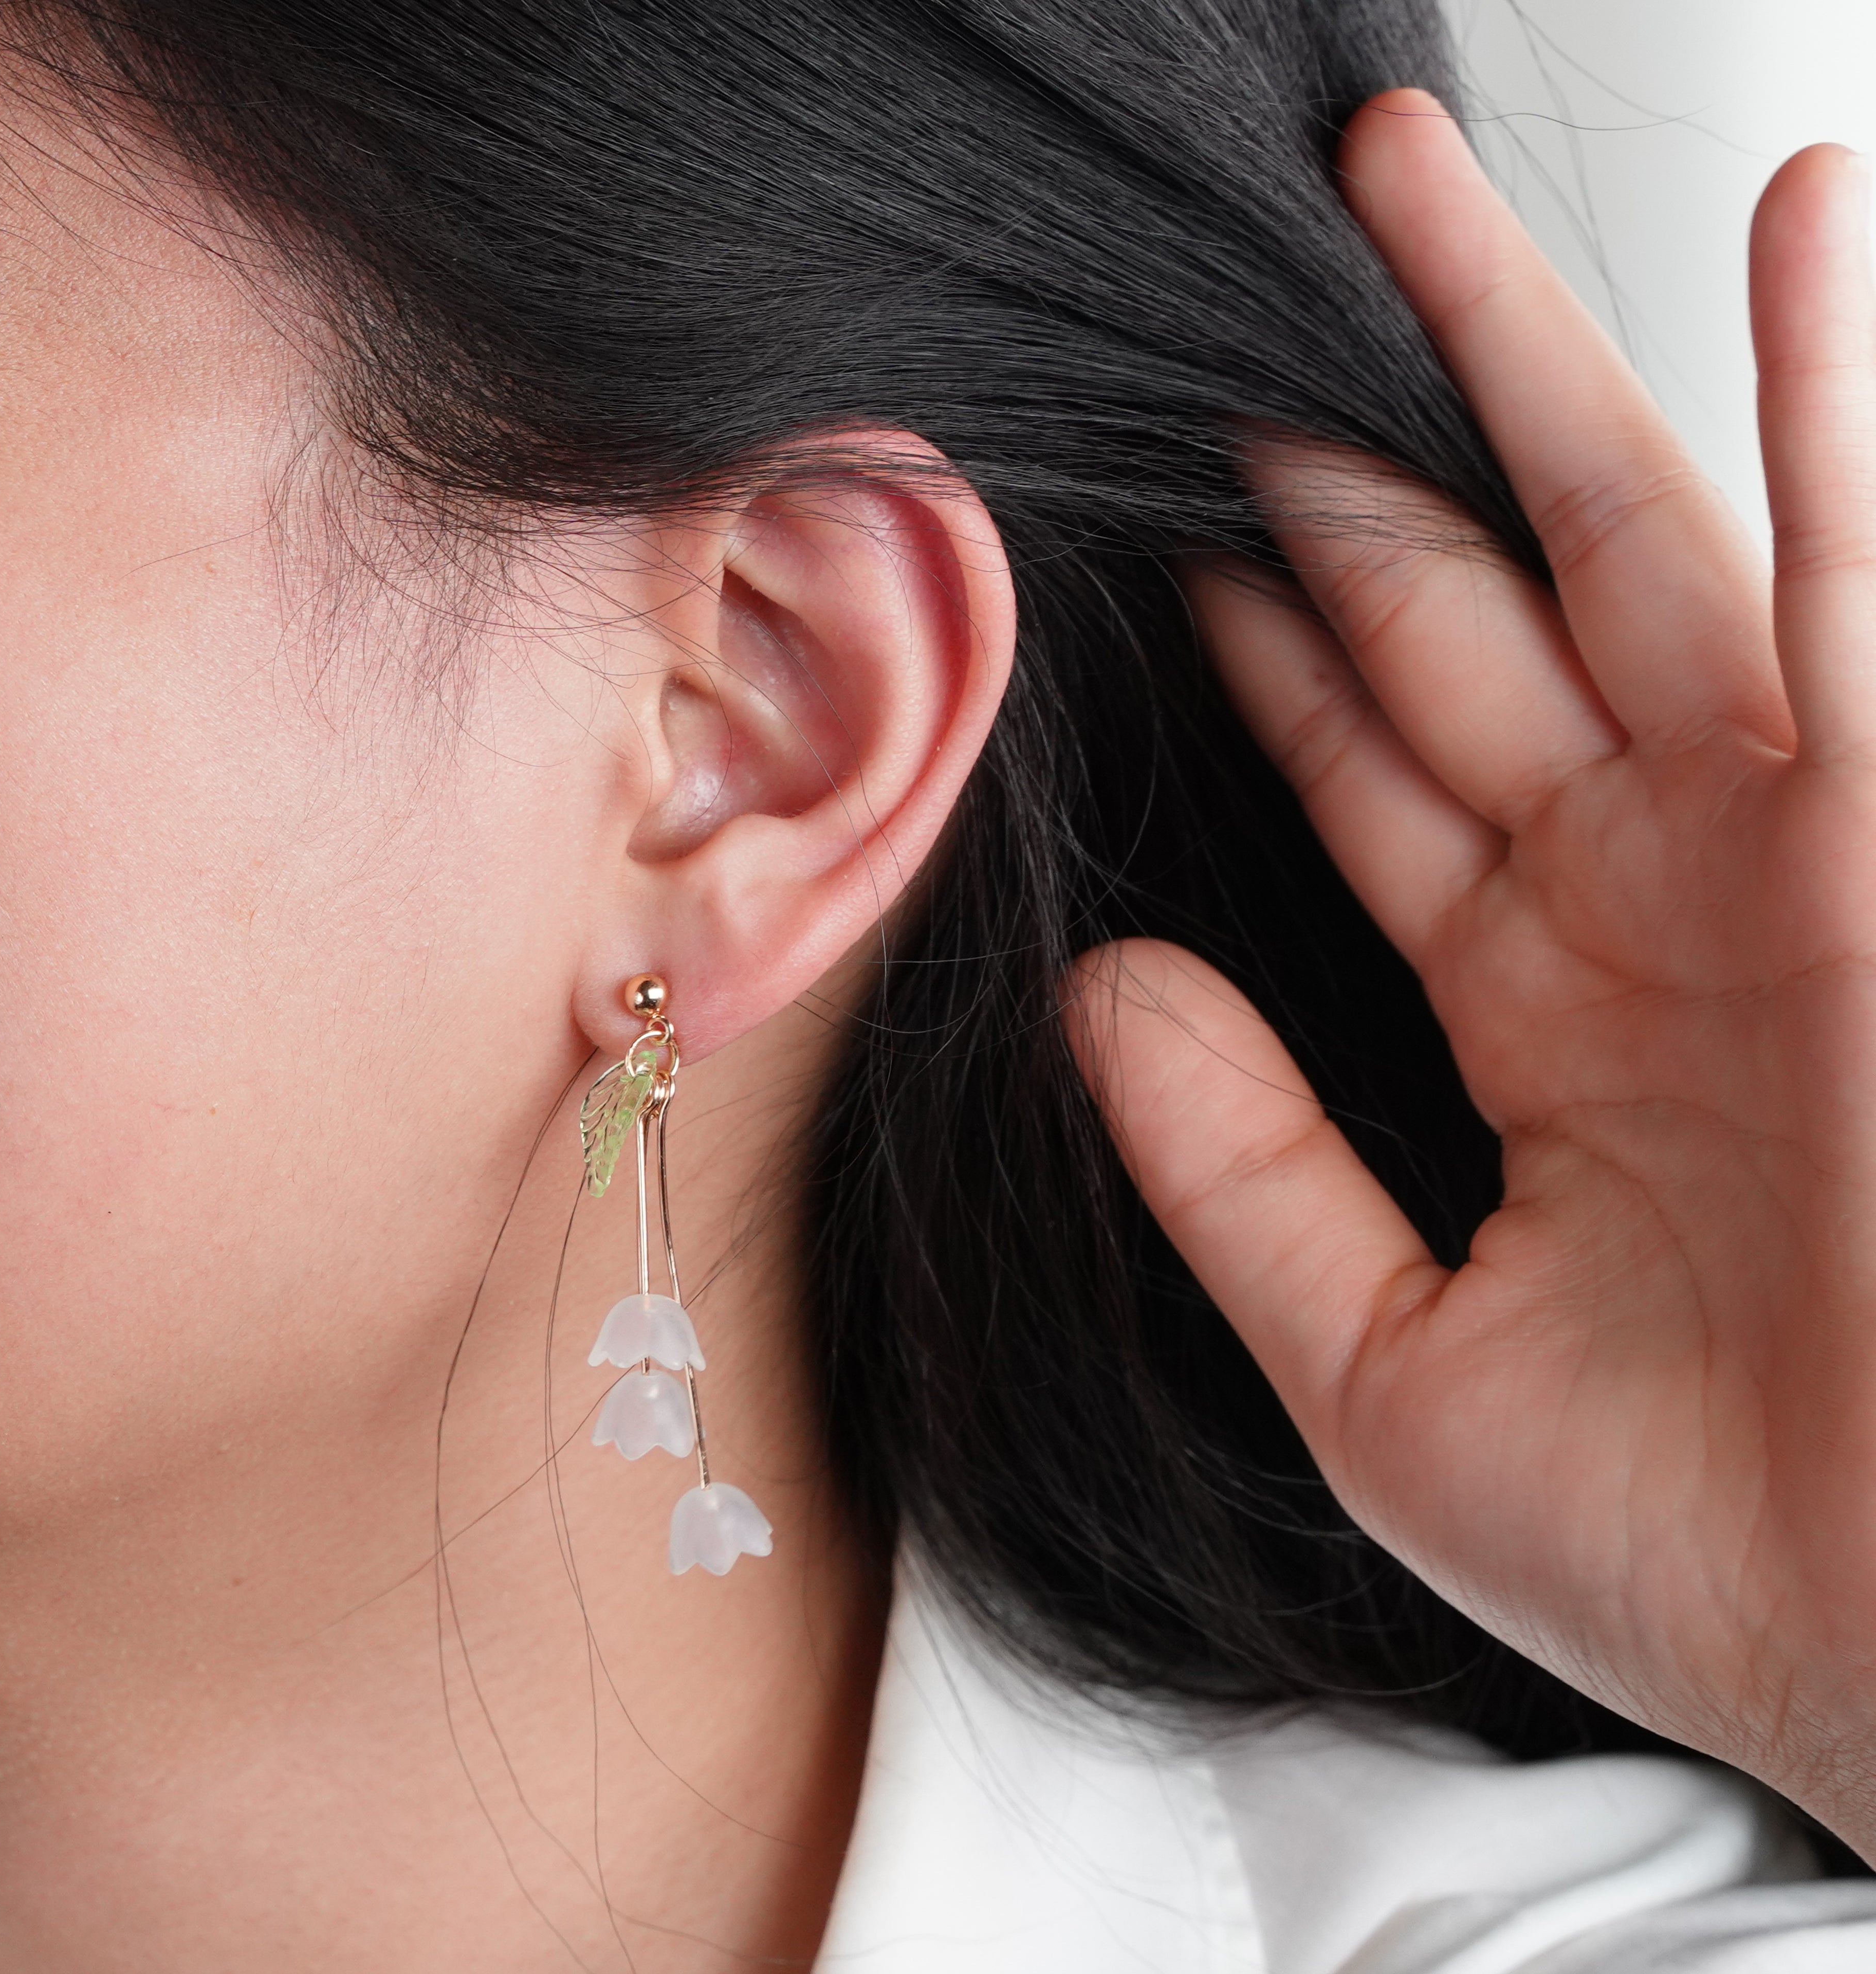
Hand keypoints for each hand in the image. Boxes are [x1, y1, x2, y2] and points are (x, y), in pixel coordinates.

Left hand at [1067, 89, 1875, 1852]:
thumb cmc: (1681, 1548)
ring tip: (1411, 192)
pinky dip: (1834, 400)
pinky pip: (1861, 576)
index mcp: (1531, 1007)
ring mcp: (1783, 842)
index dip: (1267, 658)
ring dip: (1527, 364)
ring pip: (1625, 540)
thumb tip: (1102, 989)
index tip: (1164, 544)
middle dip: (1351, 467)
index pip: (1367, 777)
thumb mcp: (1382, 1362)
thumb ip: (1235, 1169)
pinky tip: (1805, 222)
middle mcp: (1647, 892)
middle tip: (1236, 330)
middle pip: (1457, 622)